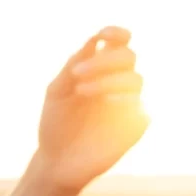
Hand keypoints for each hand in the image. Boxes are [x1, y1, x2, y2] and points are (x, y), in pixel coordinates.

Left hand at [32, 26, 149, 192]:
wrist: (57, 161)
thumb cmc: (55, 124)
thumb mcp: (57, 92)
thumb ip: (72, 67)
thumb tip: (93, 41)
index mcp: (99, 70)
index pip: (118, 43)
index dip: (116, 33)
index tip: (103, 35)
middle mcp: (118, 82)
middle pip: (128, 56)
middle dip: (104, 61)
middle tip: (77, 74)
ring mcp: (129, 102)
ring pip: (135, 78)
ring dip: (108, 79)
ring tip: (81, 90)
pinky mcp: (137, 123)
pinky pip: (139, 104)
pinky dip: (124, 98)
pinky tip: (106, 102)